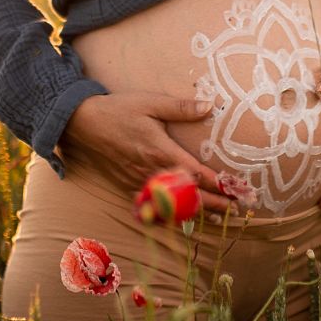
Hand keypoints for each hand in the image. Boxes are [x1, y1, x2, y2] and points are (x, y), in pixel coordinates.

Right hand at [57, 92, 234, 215]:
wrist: (84, 123)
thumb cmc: (120, 110)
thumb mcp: (151, 103)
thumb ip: (180, 107)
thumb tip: (209, 106)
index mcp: (160, 151)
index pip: (196, 173)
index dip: (218, 184)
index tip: (236, 190)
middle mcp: (152, 171)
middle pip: (188, 195)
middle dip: (213, 203)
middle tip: (235, 210)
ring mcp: (139, 182)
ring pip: (172, 204)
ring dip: (195, 211)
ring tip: (217, 217)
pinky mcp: (129, 186)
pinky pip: (154, 206)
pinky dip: (171, 214)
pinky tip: (182, 217)